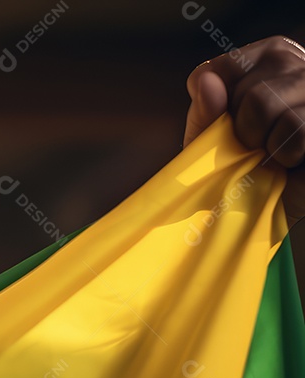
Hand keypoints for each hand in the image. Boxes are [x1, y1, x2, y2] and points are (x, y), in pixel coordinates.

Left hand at [183, 36, 304, 228]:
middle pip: (246, 91)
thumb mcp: (211, 139)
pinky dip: (287, 154)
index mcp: (265, 56)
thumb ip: (204, 111)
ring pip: (267, 104)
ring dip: (265, 143)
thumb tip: (208, 81)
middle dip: (243, 131)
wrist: (267, 199)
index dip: (212, 109)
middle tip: (257, 146)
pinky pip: (296, 128)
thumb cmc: (242, 165)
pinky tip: (293, 158)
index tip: (228, 127)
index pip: (217, 71)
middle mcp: (295, 60)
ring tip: (276, 151)